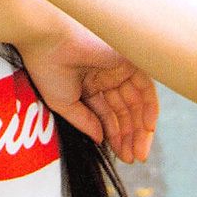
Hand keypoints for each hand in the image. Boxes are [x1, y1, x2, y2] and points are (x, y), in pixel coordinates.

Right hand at [21, 24, 158, 163]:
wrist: (47, 38)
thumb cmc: (48, 67)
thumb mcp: (63, 103)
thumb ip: (85, 121)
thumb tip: (101, 139)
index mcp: (89, 84)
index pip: (109, 114)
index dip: (116, 136)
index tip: (121, 156)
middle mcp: (106, 76)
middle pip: (126, 111)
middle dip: (130, 136)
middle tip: (133, 158)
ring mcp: (118, 68)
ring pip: (137, 103)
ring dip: (140, 129)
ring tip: (138, 151)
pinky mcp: (128, 60)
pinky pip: (146, 87)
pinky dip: (149, 108)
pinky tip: (147, 129)